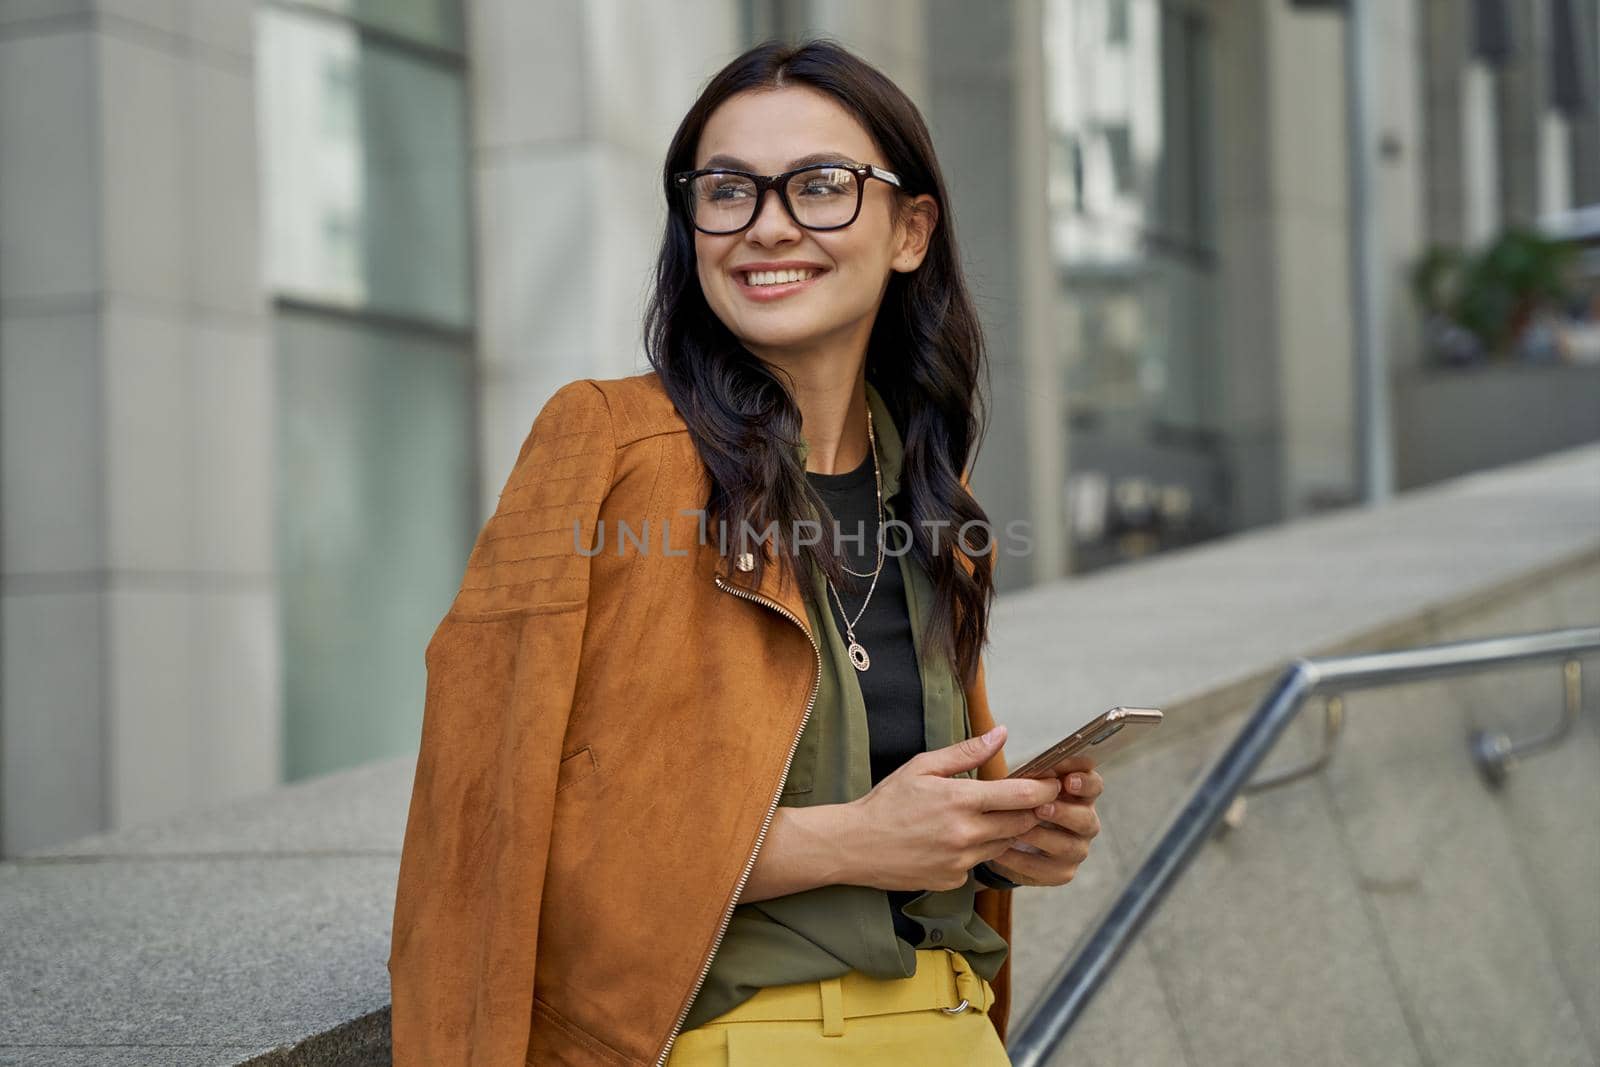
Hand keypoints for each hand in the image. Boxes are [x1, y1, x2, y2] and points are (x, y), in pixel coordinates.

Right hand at [845, 724, 1059, 891]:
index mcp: (960, 800)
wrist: (855, 845)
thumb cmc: (887, 801)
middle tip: (1032, 798)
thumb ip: (966, 752)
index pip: (1020, 796)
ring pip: (1004, 845)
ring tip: (992, 815)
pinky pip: (980, 863)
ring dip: (1007, 831)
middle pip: (1021, 823)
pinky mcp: (954, 880)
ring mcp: (961, 861)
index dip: (1044, 789)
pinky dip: (979, 850)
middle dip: (1032, 811)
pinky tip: (959, 839)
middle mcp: (965, 834)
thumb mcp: (923, 766)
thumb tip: (1001, 733)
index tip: (1055, 782)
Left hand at [983, 756, 1103, 887]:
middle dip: (1064, 812)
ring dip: (1042, 836)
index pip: (1094, 785)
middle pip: (1087, 818)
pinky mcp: (1061, 872)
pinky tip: (1002, 851)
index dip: (1084, 781)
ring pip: (1069, 846)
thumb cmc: (1014, 803)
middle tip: (1042, 807)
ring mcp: (1076, 849)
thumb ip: (1022, 770)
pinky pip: (1046, 869)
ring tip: (1016, 830)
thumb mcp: (1016, 784)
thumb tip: (1003, 736)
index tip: (1068, 779)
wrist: (1000, 840)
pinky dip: (1023, 860)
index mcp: (1079, 794)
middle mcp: (1084, 822)